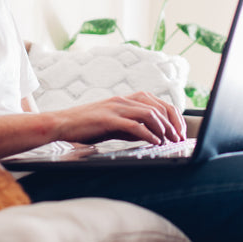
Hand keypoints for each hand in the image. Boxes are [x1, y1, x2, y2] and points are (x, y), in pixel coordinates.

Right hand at [49, 92, 186, 145]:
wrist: (62, 123)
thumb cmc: (88, 125)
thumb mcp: (115, 125)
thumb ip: (133, 128)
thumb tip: (152, 136)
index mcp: (126, 99)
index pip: (159, 103)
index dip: (173, 117)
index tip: (180, 132)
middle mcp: (123, 100)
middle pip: (158, 107)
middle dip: (173, 123)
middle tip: (179, 138)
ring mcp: (116, 108)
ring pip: (149, 113)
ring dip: (163, 129)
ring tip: (169, 141)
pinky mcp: (108, 119)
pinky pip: (134, 125)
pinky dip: (148, 134)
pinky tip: (154, 142)